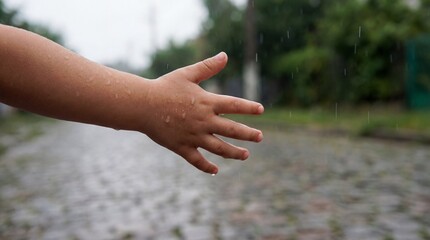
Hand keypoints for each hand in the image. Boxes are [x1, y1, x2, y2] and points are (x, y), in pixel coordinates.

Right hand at [142, 52, 263, 173]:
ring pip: (219, 148)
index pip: (234, 105)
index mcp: (206, 102)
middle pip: (232, 129)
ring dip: (234, 153)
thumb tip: (225, 55)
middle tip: (260, 137)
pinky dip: (207, 167)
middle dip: (248, 134)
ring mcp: (193, 136)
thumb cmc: (164, 87)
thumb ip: (207, 67)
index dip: (249, 107)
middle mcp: (203, 121)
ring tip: (246, 155)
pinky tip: (216, 170)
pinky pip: (197, 160)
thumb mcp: (187, 74)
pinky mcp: (181, 147)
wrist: (142, 105)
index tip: (261, 110)